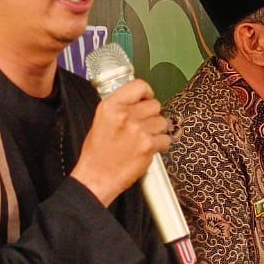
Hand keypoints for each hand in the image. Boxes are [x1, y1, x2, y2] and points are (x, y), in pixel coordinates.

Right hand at [71, 79, 169, 206]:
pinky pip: (166, 139)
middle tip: (142, 126)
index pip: (139, 86)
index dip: (146, 93)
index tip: (146, 99)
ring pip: (162, 121)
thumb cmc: (97, 152)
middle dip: (151, 115)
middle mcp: (125, 115)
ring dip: (156, 130)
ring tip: (143, 139)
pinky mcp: (148, 146)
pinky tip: (148, 149)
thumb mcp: (101, 120)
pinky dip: (160, 144)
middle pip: (155, 104)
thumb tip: (140, 99)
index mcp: (111, 106)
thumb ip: (120, 106)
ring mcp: (138, 130)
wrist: (97, 177)